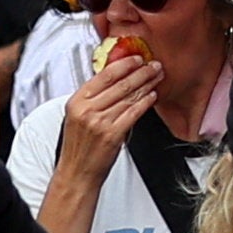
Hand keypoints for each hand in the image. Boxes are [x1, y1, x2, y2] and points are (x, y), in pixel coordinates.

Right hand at [58, 45, 161, 187]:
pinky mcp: (113, 134)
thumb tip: (116, 79)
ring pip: (129, 96)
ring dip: (147, 84)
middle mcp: (87, 110)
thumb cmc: (78, 147)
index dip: (124, 64)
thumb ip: (92, 98)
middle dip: (141, 72)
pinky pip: (134, 112)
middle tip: (153, 65)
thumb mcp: (77, 117)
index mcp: (76, 102)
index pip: (103, 75)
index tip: (136, 58)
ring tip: (156, 77)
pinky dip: (145, 102)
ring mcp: (100, 122)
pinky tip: (152, 96)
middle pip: (120, 83)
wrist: (76, 174)